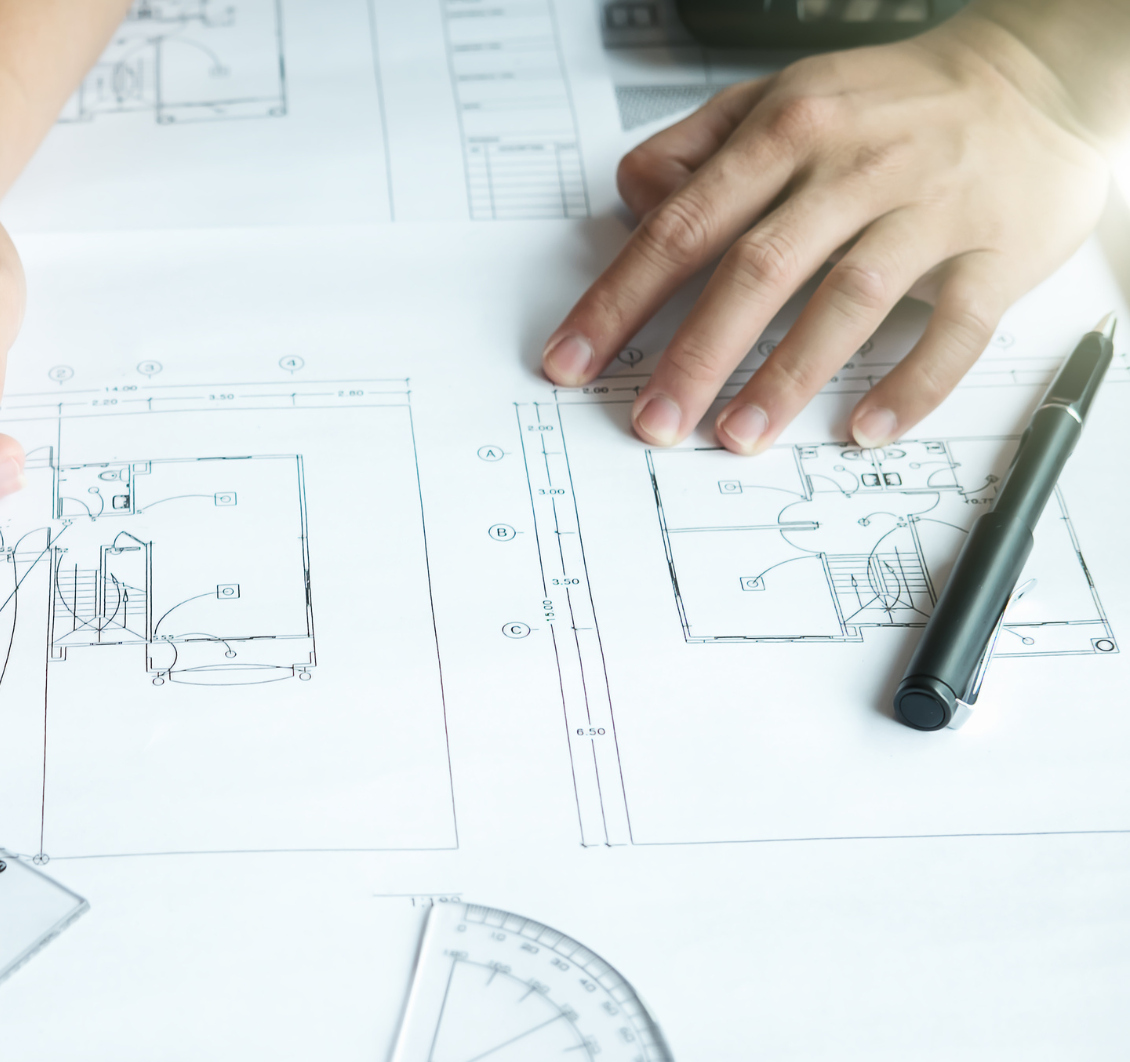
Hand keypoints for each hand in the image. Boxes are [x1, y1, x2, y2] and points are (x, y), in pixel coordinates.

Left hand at [542, 12, 1116, 452]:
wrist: (1037, 78)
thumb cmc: (892, 101)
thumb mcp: (781, 96)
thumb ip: (697, 148)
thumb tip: (634, 202)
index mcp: (787, 131)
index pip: (683, 225)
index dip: (621, 298)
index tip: (573, 358)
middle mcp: (853, 168)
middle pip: (756, 270)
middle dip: (694, 355)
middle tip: (652, 422)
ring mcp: (928, 210)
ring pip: (847, 301)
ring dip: (787, 377)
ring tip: (736, 435)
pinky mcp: (997, 253)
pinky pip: (954, 329)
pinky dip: (911, 384)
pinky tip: (863, 428)